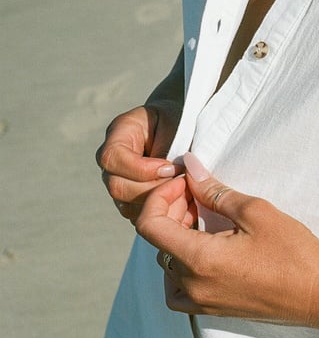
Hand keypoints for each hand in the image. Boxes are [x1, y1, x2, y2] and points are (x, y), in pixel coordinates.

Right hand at [96, 100, 182, 221]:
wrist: (180, 127)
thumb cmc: (178, 120)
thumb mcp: (175, 123)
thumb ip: (168, 146)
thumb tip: (168, 174)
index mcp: (119, 134)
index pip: (112, 158)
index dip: (141, 169)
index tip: (170, 168)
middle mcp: (113, 161)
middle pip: (118, 187)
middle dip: (153, 189)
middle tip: (182, 184)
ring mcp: (120, 183)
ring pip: (128, 207)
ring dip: (160, 204)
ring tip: (186, 194)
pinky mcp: (132, 201)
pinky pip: (141, 217)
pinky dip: (164, 214)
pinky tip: (185, 206)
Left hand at [135, 153, 318, 329]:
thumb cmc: (294, 253)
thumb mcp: (255, 211)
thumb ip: (214, 191)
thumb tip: (190, 166)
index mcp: (199, 260)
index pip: (150, 224)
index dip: (160, 197)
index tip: (185, 185)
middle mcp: (192, 285)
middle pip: (157, 241)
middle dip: (171, 210)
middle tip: (197, 194)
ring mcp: (201, 301)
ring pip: (166, 263)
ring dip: (175, 236)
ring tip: (202, 218)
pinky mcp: (213, 309)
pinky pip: (177, 290)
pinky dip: (179, 267)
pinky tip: (202, 251)